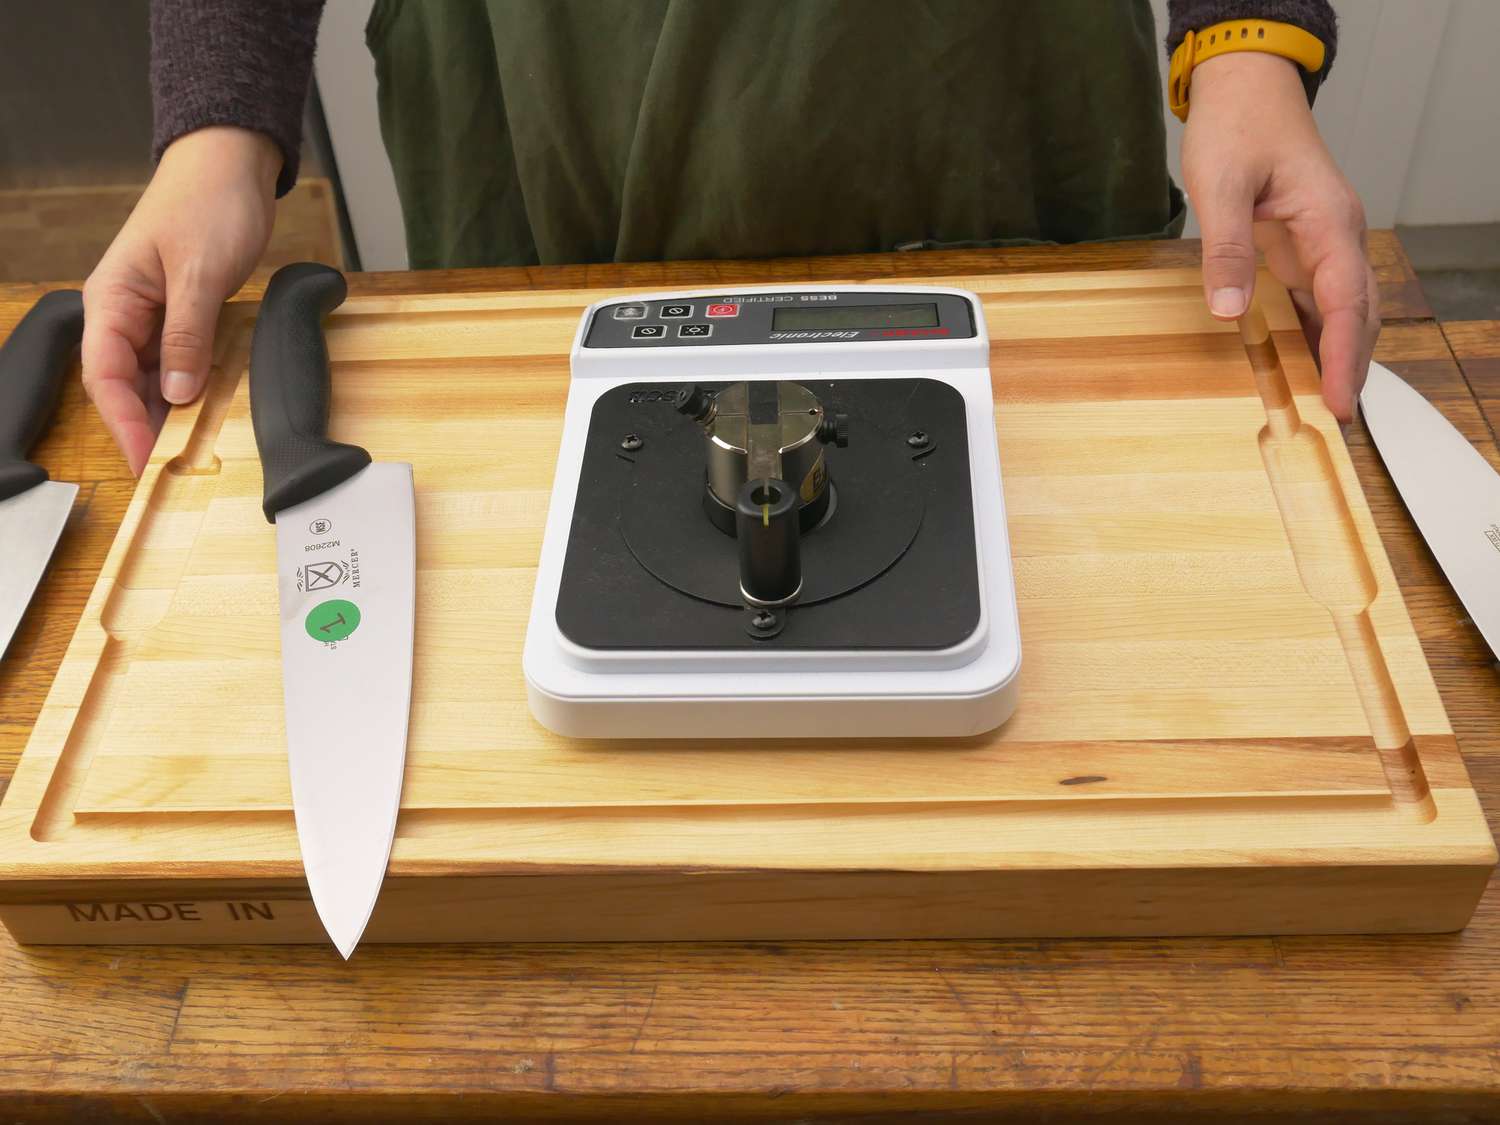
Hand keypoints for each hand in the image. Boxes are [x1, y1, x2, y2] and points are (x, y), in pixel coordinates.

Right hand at [83, 127, 279, 473]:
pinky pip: (178, 361)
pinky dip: (190, 386)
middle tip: (167, 467)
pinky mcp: (182, 314)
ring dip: (167, 410)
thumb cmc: (207, 203)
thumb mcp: (201, 274)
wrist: (230, 165)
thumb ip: (188, 335)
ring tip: (188, 447)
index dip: (122, 421)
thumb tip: (176, 392)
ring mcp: (153, 315)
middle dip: (143, 424)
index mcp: (112, 299)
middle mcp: (124, 312)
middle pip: (124, 384)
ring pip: (151, 377)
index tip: (143, 457)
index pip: (104, 375)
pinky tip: (206, 410)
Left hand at [1182, 52, 1379, 421]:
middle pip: (1356, 313)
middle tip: (1336, 419)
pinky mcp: (1304, 247)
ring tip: (1325, 407)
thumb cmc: (1238, 129)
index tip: (1339, 398)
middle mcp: (1337, 236)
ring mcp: (1324, 243)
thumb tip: (1228, 309)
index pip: (1346, 301)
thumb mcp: (1221, 186)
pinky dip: (1316, 336)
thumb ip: (1226, 248)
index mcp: (1329, 222)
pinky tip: (1305, 367)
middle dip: (1351, 365)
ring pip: (1341, 310)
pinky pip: (1317, 300)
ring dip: (1338, 355)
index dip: (1343, 354)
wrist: (1247, 91)